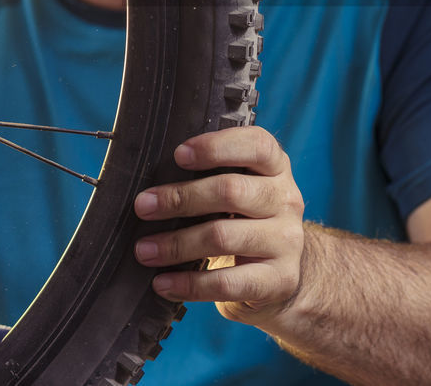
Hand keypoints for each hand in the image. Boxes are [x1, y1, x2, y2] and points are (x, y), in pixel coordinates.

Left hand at [133, 126, 305, 324]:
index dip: (216, 147)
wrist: (280, 272)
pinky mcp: (280, 279)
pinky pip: (228, 282)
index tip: (178, 155)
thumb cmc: (245, 221)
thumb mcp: (240, 191)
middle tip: (143, 207)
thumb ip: (211, 178)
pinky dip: (189, 284)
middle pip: (231, 191)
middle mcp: (287, 199)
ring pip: (223, 237)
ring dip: (176, 244)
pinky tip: (163, 283)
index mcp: (276, 168)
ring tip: (144, 251)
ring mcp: (287, 241)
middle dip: (180, 199)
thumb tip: (152, 188)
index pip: (256, 146)